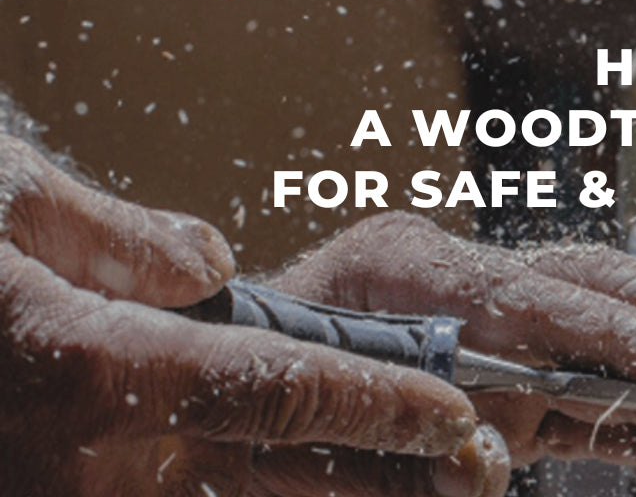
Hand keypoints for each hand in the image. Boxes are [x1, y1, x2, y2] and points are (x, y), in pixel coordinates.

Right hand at [0, 135, 507, 496]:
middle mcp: (83, 465)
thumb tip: (206, 268)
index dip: (376, 405)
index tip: (456, 415)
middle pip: (272, 484)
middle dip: (385, 484)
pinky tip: (317, 488)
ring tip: (432, 494)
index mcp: (83, 372)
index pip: (270, 392)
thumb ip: (112, 238)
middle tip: (479, 475)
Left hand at [271, 211, 635, 479]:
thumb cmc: (248, 415)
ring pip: (611, 323)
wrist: (220, 405)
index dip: (622, 335)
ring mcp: (489, 319)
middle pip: (598, 285)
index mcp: (403, 271)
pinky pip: (590, 384)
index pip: (537, 291)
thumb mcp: (302, 443)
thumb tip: (491, 460)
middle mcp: (460, 279)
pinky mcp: (506, 366)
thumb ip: (398, 459)